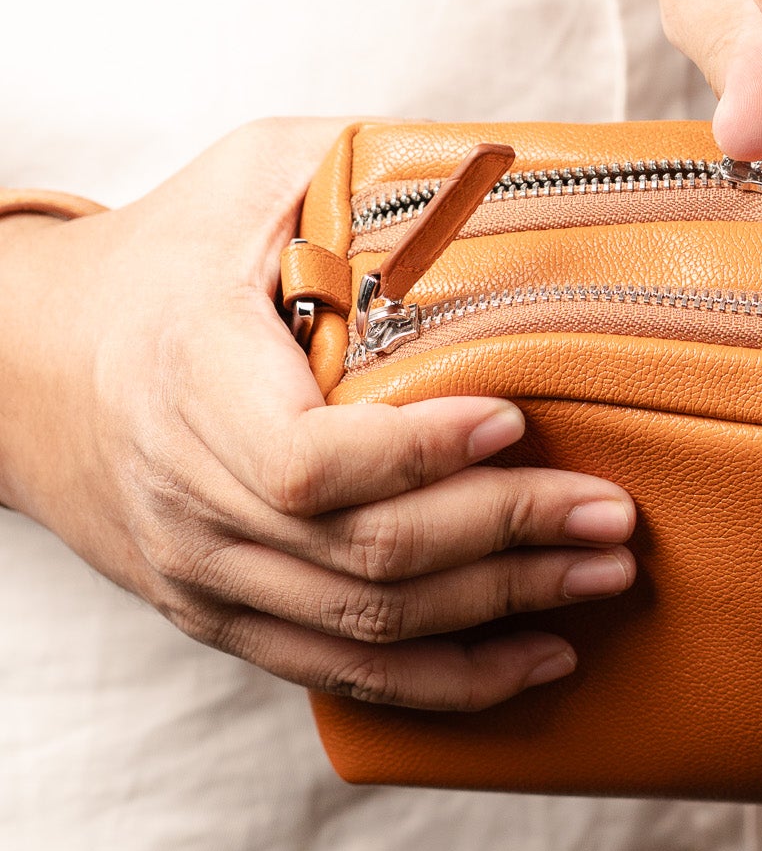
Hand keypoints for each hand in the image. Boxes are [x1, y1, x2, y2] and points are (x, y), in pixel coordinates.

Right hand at [0, 121, 637, 708]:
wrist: (27, 365)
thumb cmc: (168, 256)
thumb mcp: (254, 175)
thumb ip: (371, 170)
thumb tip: (518, 172)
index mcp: (192, 375)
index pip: (310, 459)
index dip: (420, 455)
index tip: (516, 421)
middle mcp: (190, 493)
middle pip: (363, 553)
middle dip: (506, 536)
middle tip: (613, 515)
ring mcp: (204, 571)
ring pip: (366, 623)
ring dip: (501, 608)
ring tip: (603, 577)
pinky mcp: (223, 617)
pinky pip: (340, 672)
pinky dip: (447, 680)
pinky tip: (536, 658)